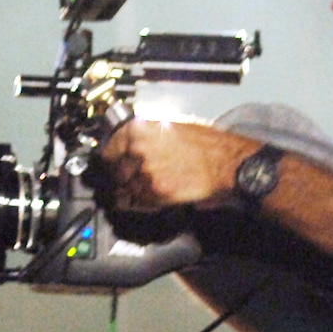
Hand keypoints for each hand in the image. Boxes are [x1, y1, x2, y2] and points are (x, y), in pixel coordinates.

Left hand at [102, 119, 259, 210]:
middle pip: (113, 172)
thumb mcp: (171, 127)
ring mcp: (144, 173)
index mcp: (138, 130)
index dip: (109, 161)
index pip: (107, 150)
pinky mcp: (155, 193)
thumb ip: (146, 136)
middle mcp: (137, 150)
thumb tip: (130, 144)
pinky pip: (137, 202)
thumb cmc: (205, 144)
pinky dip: (139, 204)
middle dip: (119, 178)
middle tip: (125, 181)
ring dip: (128, 193)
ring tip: (138, 192)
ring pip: (123, 190)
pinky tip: (148, 199)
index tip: (110, 165)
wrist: (226, 163)